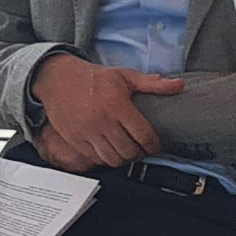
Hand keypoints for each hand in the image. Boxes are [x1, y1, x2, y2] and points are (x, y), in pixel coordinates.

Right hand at [27, 50, 177, 171]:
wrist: (57, 79)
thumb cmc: (92, 78)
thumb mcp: (124, 76)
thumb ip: (152, 83)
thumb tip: (178, 85)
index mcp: (117, 106)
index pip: (143, 136)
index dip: (153, 145)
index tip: (154, 145)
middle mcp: (102, 121)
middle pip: (129, 151)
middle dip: (139, 154)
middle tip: (141, 149)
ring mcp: (87, 133)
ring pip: (113, 159)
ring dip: (123, 159)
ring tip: (126, 151)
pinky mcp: (75, 140)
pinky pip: (95, 159)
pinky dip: (105, 159)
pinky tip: (109, 150)